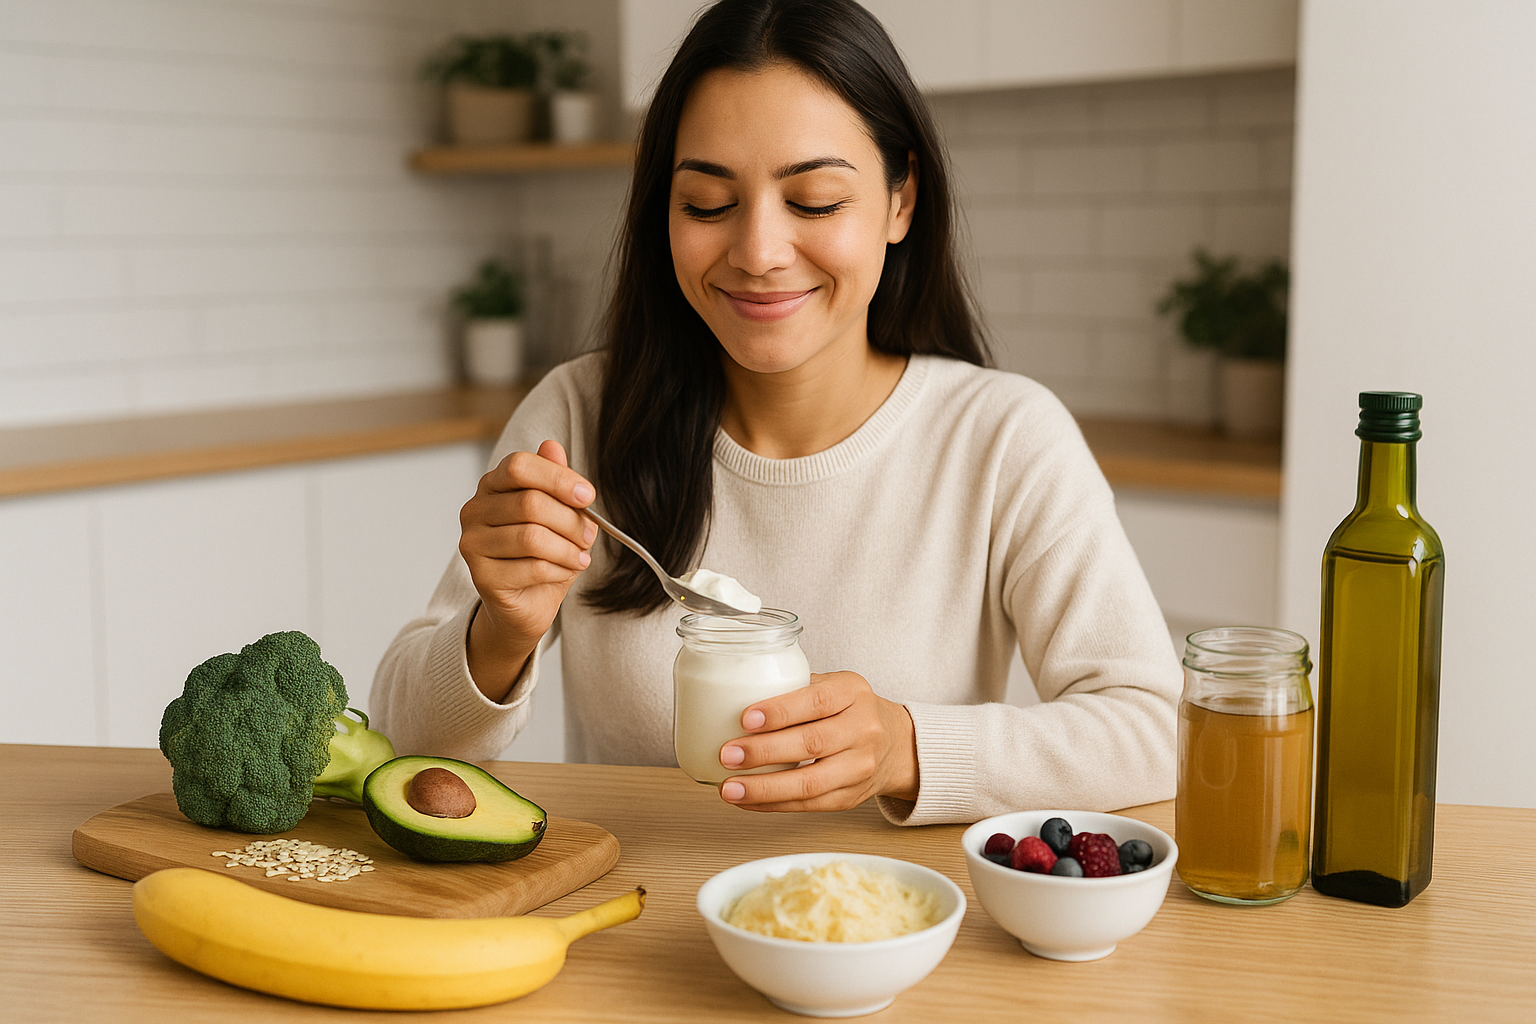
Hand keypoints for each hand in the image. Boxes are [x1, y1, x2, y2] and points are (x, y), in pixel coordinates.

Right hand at [459, 439, 596, 699]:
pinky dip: (558, 570)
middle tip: (590, 535)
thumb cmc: (543, 554)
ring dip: (568, 549)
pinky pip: (531, 568)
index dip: (557, 478)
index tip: (587, 495)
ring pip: (532, 538)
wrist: (527, 604)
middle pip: (530, 503)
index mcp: (492, 485)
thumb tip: (552, 446)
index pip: (519, 466)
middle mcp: (474, 510)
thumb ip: (554, 481)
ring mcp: (472, 544)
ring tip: (581, 556)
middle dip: (570, 520)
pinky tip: (565, 571)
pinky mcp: (481, 577)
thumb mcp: (557, 513)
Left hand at [716, 672, 918, 811]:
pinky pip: (808, 805)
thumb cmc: (849, 709)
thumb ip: (793, 687)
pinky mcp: (850, 798)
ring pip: (810, 783)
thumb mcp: (832, 685)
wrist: (895, 744)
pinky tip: (746, 800)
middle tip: (728, 754)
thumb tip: (731, 694)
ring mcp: (860, 767)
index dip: (780, 711)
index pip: (817, 701)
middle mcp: (863, 729)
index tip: (745, 718)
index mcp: (853, 692)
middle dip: (765, 752)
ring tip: (730, 788)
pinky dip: (772, 804)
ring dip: (764, 788)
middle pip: (812, 743)